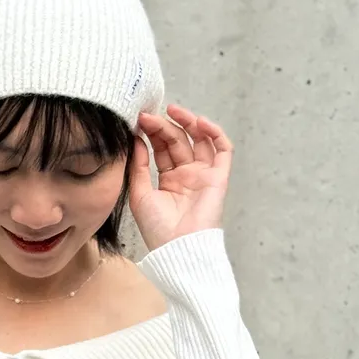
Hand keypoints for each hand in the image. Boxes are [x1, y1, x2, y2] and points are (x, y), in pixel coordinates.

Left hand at [128, 104, 233, 251]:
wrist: (177, 247)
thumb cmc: (157, 228)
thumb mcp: (139, 194)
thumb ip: (138, 166)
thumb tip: (135, 140)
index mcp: (168, 180)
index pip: (161, 149)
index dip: (151, 133)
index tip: (138, 121)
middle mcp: (187, 175)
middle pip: (177, 141)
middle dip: (164, 126)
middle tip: (148, 116)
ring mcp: (203, 175)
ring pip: (199, 140)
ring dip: (188, 122)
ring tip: (172, 110)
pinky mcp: (218, 177)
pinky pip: (222, 150)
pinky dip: (214, 133)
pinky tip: (199, 122)